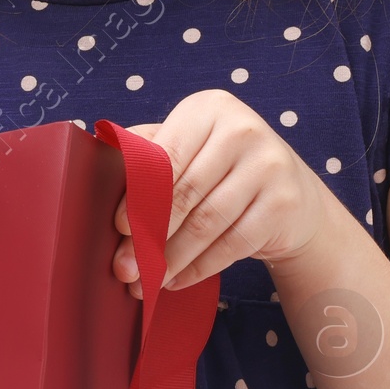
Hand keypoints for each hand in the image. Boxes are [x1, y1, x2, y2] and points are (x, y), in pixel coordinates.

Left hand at [110, 89, 330, 296]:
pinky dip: (199, 268)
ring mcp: (269, 166)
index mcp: (209, 108)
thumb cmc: (222, 170)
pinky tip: (177, 280)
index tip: (118, 227)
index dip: (140, 194)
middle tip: (125, 267)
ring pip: (207, 223)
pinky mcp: (284, 204)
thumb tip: (98, 169)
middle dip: (150, 235)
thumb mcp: (190, 148)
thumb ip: (149, 152)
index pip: (166, 156)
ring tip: (147, 280)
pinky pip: (232, 244)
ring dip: (171, 259)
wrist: (291, 194)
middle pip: (185, 192)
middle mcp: (243, 129)